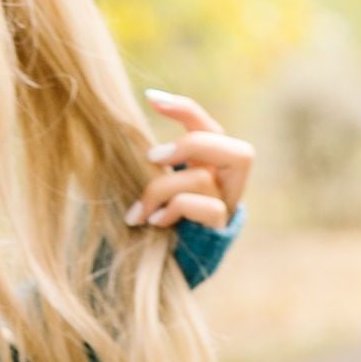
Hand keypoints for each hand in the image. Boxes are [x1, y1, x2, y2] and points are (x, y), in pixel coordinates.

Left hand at [126, 87, 254, 233]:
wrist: (163, 264)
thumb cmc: (156, 219)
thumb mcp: (154, 184)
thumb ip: (155, 162)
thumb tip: (125, 129)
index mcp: (209, 163)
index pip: (207, 126)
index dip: (184, 108)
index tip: (150, 97)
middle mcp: (227, 181)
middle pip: (235, 148)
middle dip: (190, 145)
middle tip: (152, 157)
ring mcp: (227, 205)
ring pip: (203, 178)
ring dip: (163, 190)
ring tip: (138, 212)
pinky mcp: (221, 228)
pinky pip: (207, 207)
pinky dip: (175, 209)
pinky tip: (155, 222)